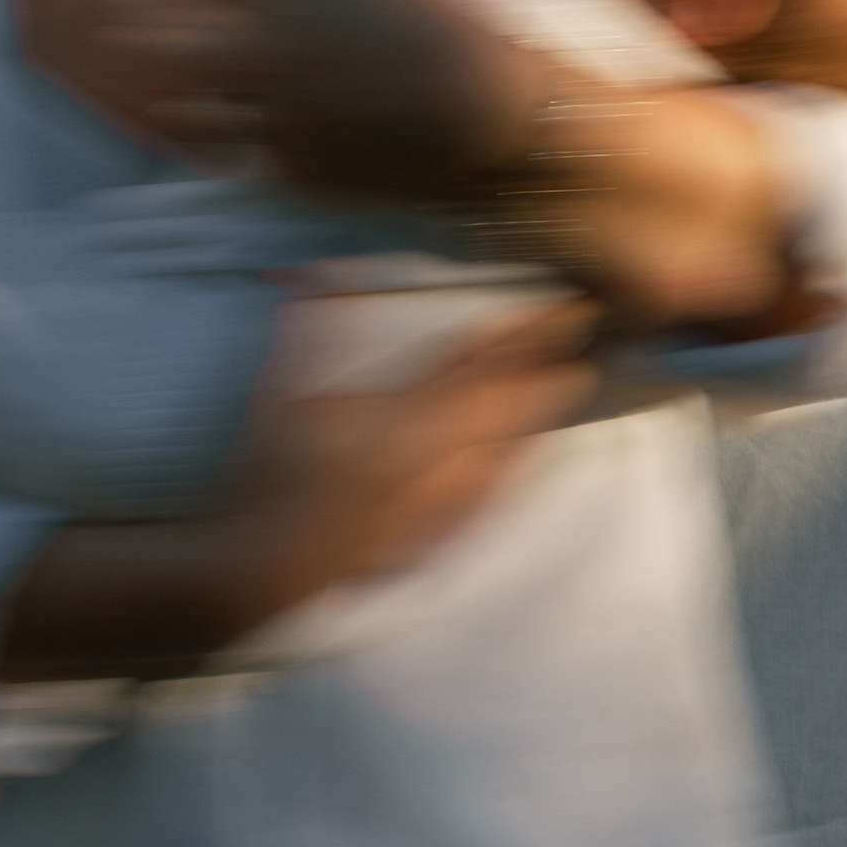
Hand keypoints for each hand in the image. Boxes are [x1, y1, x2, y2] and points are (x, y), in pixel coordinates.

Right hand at [0, 296, 594, 680]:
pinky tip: (518, 471)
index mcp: (405, 421)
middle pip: (510, 413)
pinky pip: (486, 506)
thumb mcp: (279, 398)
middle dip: (548, 377)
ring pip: (508, 460)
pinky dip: (510, 478)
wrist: (262, 571)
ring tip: (565, 396)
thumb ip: (305, 334)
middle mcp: (435, 466)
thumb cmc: (266, 480)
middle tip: (584, 349)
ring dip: (537, 425)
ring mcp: (436, 510)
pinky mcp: (427, 543)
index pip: (482, 367)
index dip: (528, 335)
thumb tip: (310, 276)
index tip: (566, 308)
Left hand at [87, 0, 534, 193]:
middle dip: (121, 33)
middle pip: (158, 41)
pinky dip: (209, 140)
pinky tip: (203, 132)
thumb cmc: (454, 24)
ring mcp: (275, 111)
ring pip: (182, 105)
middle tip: (97, 28)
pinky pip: (226, 154)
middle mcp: (270, 50)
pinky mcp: (290, 166)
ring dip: (162, 93)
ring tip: (148, 86)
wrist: (493, 116)